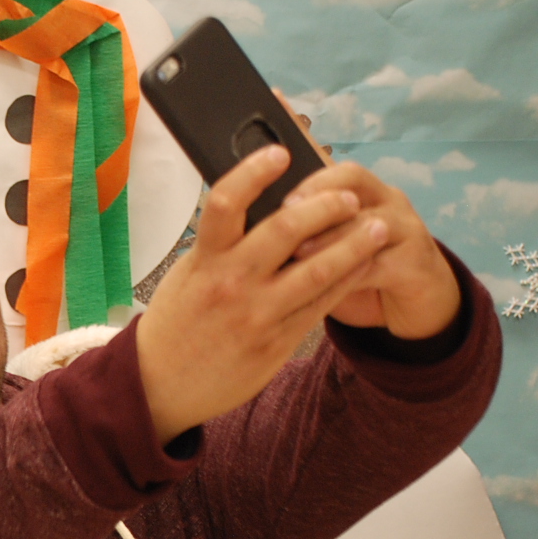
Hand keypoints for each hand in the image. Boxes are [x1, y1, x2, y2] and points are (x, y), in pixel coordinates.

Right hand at [136, 144, 389, 442]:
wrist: (159, 385)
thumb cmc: (175, 324)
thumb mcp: (186, 276)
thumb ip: (221, 246)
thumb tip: (263, 208)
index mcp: (204, 260)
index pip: (228, 202)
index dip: (255, 171)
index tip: (280, 153)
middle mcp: (231, 283)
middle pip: (287, 228)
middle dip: (326, 205)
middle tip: (349, 197)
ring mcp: (257, 314)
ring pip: (319, 269)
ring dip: (355, 243)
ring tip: (378, 227)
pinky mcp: (276, 341)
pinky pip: (322, 304)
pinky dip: (347, 280)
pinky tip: (363, 265)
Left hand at [285, 162, 460, 337]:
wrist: (418, 303)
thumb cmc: (364, 272)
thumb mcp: (334, 247)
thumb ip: (305, 235)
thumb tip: (254, 232)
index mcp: (367, 192)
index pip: (340, 171)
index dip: (309, 180)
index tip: (277, 198)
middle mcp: (390, 201)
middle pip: (355, 182)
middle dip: (317, 197)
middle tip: (284, 215)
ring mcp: (407, 230)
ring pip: (367, 223)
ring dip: (330, 236)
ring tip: (297, 252)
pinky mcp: (415, 263)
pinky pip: (379, 265)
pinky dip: (348, 274)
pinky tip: (322, 285)